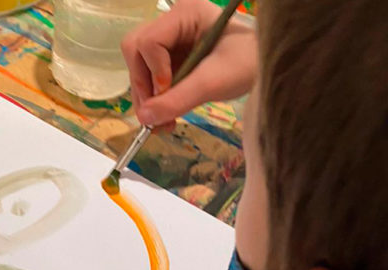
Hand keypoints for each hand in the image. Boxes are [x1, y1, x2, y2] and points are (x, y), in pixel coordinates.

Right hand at [122, 0, 257, 127]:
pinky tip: (166, 116)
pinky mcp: (170, 59)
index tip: (167, 93)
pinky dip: (154, 100)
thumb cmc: (248, 65)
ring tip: (162, 122)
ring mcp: (170, 41)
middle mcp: (172, 23)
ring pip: (139, 66)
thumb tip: (144, 118)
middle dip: (143, 86)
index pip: (149, 41)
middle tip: (155, 113)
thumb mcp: (213, 82)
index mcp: (185, 14)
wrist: (267, 70)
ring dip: (146, 97)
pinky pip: (150, 78)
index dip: (153, 70)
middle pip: (136, 51)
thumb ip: (177, 100)